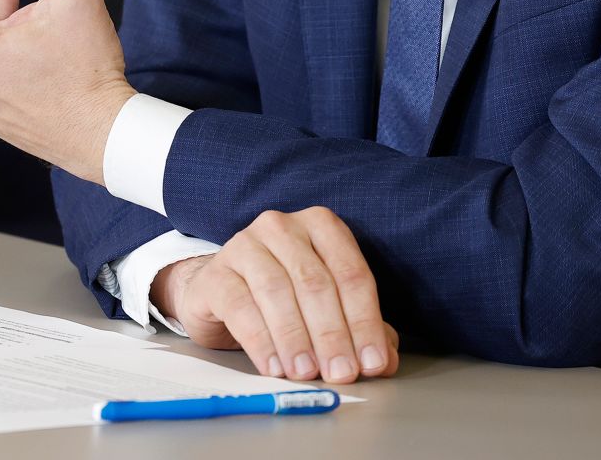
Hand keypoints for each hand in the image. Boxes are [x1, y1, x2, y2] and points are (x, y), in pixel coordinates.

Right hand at [151, 207, 400, 384]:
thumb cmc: (285, 298)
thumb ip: (361, 329)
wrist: (223, 295)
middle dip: (332, 334)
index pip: (351, 274)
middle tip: (341, 373)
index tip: (372, 363)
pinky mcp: (216, 272)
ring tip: (307, 373)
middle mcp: (282, 227)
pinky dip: (261, 340)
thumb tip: (384, 361)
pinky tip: (274, 367)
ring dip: (296, 338)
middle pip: (315, 282)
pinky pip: (240, 306)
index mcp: (320, 226)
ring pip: (277, 291)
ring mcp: (245, 244)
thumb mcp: (328, 308)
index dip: (365, 322)